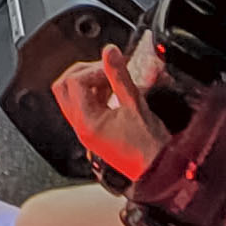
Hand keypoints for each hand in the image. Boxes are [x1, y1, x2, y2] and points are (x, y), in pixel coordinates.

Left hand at [51, 45, 170, 182]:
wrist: (161, 173)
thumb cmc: (151, 149)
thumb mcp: (136, 105)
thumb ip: (120, 76)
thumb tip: (110, 52)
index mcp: (87, 122)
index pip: (76, 81)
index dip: (95, 69)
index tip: (115, 67)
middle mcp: (82, 127)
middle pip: (64, 87)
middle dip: (84, 72)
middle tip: (105, 69)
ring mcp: (87, 131)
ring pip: (72, 97)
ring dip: (89, 82)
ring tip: (111, 80)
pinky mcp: (96, 133)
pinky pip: (84, 106)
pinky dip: (95, 94)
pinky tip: (113, 92)